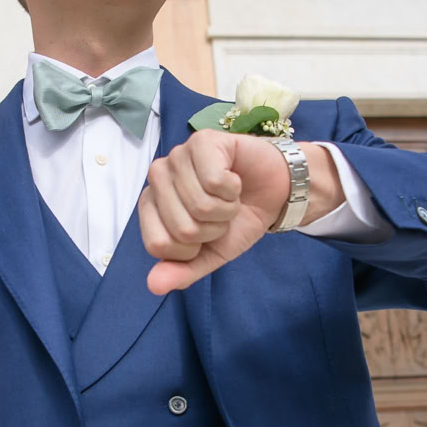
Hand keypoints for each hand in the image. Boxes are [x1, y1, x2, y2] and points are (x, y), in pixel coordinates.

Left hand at [139, 132, 344, 293]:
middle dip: (213, 229)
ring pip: (199, 205)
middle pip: (181, 228)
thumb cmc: (238, 219)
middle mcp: (158, 178)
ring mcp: (178, 156)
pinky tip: (234, 179)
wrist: (275, 192)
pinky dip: (232, 189)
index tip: (205, 234)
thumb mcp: (210, 254)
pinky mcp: (201, 140)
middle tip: (222, 213)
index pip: (158, 245)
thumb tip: (154, 286)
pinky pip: (214, 181)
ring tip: (229, 196)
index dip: (191, 249)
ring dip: (225, 209)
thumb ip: (182, 271)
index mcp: (151, 206)